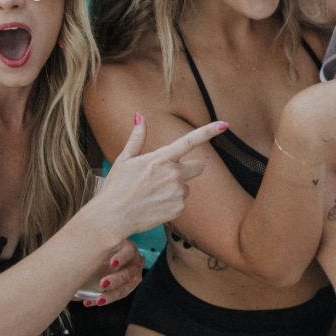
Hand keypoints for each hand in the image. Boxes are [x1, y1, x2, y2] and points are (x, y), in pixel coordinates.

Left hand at [80, 240, 144, 306]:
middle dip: (116, 280)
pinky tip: (90, 302)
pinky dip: (104, 299)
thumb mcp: (103, 247)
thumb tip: (78, 256)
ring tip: (98, 300)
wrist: (109, 258)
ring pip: (125, 288)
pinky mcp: (127, 288)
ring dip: (111, 295)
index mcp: (129, 249)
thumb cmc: (104, 250)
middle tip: (102, 283)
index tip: (111, 263)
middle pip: (128, 273)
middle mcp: (135, 263)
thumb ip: (96, 251)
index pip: (129, 252)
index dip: (122, 258)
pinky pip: (117, 296)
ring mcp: (133, 277)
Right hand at [92, 113, 221, 239]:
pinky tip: (154, 206)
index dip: (208, 131)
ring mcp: (177, 192)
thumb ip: (137, 138)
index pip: (189, 141)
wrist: (111, 219)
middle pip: (198, 166)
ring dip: (175, 189)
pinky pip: (181, 203)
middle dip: (188, 169)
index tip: (224, 124)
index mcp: (160, 158)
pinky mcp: (178, 209)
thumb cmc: (115, 188)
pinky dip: (171, 204)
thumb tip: (139, 116)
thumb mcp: (124, 160)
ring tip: (152, 195)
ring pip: (186, 187)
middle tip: (167, 177)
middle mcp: (173, 174)